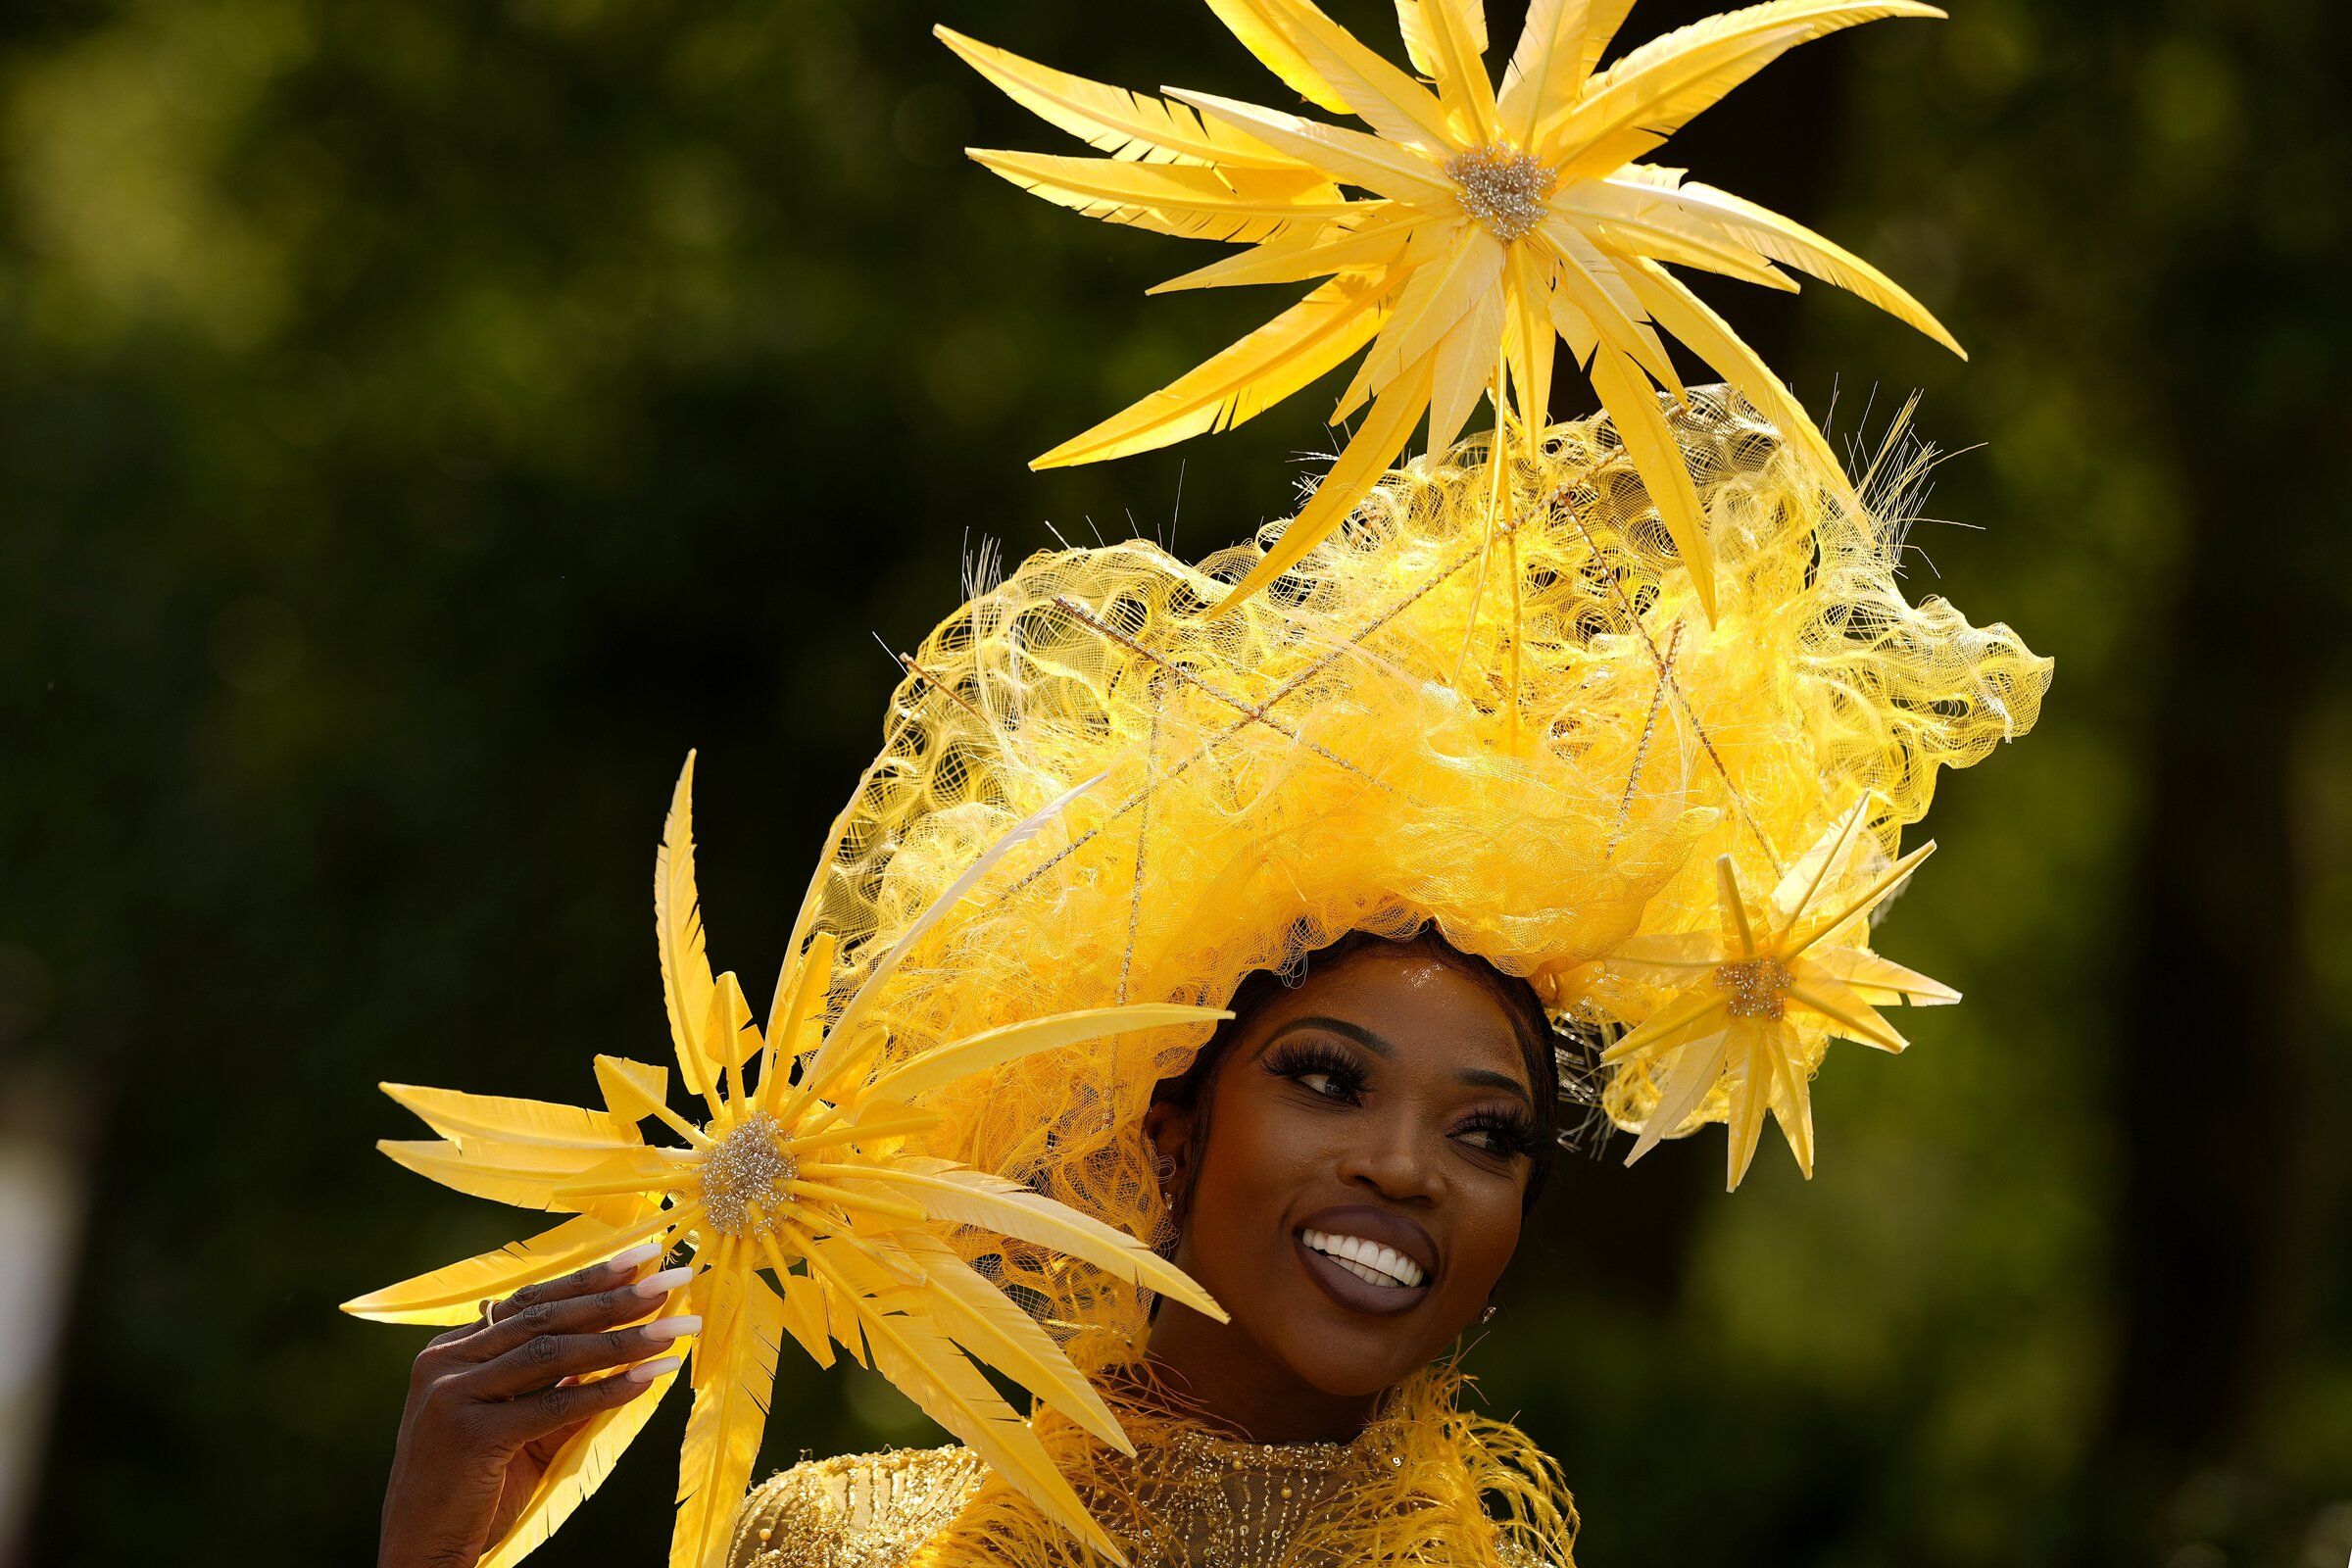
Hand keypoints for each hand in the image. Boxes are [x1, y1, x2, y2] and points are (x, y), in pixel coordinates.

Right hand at [376, 1242, 698, 1567]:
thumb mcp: (517, 1428)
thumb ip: (557, 1388)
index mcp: (450, 1352)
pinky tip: (650, 1376)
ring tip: (677, 1326)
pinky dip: (606, 1390)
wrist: (418, 1552)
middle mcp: (445, 1363)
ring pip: (553, 1352)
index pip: (529, 1301)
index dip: (588, 1278)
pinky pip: (552, 1405)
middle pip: (545, 1317)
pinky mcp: (469, 1435)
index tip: (643, 1257)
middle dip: (616, 1296)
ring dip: (623, 1338)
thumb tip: (624, 1351)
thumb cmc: (470, 1492)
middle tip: (673, 1276)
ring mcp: (452, 1396)